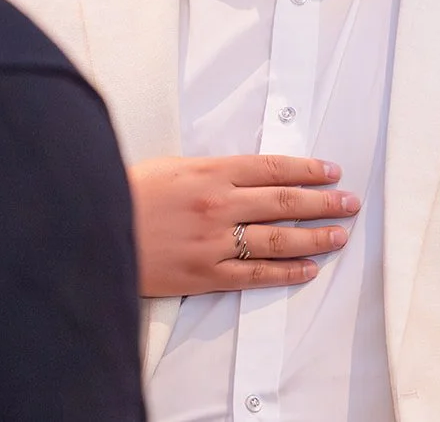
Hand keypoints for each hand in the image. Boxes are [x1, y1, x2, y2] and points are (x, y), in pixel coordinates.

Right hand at [129, 154, 358, 297]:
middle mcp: (219, 204)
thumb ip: (210, 169)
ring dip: (314, 236)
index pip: (273, 168)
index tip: (331, 171)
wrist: (90, 228)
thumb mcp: (171, 166)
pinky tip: (308, 268)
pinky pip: (255, 274)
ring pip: (278, 238)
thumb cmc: (126, 193)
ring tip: (339, 234)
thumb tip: (245, 173)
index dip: (308, 169)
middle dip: (323, 202)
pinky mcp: (204, 273)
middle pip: (285, 201)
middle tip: (349, 202)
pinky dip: (286, 271)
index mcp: (211, 171)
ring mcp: (214, 241)